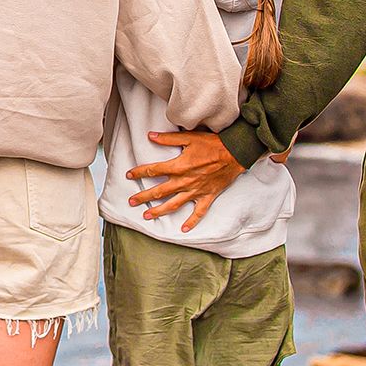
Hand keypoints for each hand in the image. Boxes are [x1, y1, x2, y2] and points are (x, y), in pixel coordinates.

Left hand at [125, 130, 243, 231]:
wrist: (235, 153)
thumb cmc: (213, 144)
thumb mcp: (189, 138)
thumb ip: (169, 139)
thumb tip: (151, 136)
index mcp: (179, 167)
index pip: (154, 171)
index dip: (140, 172)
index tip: (129, 175)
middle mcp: (185, 181)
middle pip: (160, 191)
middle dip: (144, 197)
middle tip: (131, 202)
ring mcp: (196, 191)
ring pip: (174, 204)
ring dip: (159, 211)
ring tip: (147, 216)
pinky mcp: (208, 196)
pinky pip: (199, 212)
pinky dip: (192, 221)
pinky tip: (183, 229)